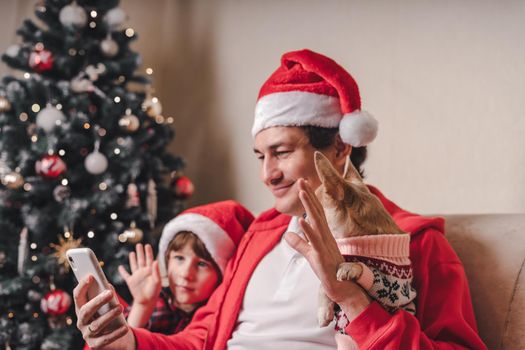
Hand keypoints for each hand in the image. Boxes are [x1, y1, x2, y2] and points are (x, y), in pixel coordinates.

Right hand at [73, 275, 134, 348]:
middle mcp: (81, 322)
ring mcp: (87, 334)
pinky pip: (105, 339)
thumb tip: (107, 285)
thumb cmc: (110, 315)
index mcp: (82, 308)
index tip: (90, 276)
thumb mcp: (108, 304)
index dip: (82, 286)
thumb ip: (106, 294)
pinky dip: (116, 333)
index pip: (78, 296)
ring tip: (120, 308)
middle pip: (86, 311)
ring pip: (96, 325)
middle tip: (110, 293)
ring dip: (109, 315)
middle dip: (97, 301)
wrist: (117, 338)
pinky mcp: (95, 345)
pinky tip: (125, 328)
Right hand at [118, 243, 161, 306]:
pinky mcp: (130, 281)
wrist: (147, 301)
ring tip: (132, 252)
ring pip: (134, 265)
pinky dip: (122, 271)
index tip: (147, 245)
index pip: (149, 259)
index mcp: (150, 271)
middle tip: (139, 244)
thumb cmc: (154, 292)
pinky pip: (125, 275)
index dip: (148, 252)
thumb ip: (156, 271)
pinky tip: (120, 267)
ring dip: (132, 259)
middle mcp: (143, 272)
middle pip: (141, 259)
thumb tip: (155, 261)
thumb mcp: (157, 282)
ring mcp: (136, 276)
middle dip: (140, 252)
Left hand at [284, 178, 370, 320]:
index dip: (309, 197)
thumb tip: (288, 235)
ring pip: (316, 221)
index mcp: (322, 233)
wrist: (341, 288)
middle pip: (316, 211)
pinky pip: (314, 241)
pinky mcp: (322, 255)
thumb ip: (299, 244)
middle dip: (308, 195)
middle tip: (301, 179)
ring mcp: (324, 244)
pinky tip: (301, 221)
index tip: (302, 183)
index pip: (315, 212)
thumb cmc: (327, 270)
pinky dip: (307, 231)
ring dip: (309, 206)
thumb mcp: (310, 254)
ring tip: (302, 192)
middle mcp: (325, 235)